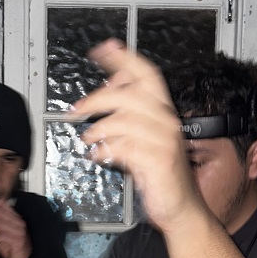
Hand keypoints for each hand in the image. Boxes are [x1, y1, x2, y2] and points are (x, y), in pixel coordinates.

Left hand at [70, 39, 202, 231]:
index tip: (102, 49)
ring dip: (98, 129)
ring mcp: (165, 141)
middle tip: (76, 109)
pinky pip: (126, 147)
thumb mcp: (144, 138)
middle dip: (97, 98)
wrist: (180, 208)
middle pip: (130, 94)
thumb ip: (130, 114)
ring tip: (88, 140)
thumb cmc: (159, 173)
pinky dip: (106, 150)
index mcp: (163, 112)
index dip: (124, 59)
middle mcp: (167, 122)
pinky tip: (97, 156)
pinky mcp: (159, 162)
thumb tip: (110, 87)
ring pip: (125, 120)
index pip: (147, 75)